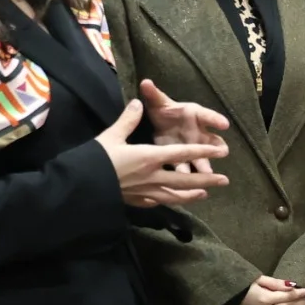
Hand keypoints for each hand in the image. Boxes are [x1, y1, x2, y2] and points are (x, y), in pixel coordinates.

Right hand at [97, 100, 228, 207]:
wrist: (79, 188)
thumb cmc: (94, 160)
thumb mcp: (111, 136)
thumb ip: (128, 119)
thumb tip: (138, 102)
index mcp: (149, 157)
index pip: (183, 153)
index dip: (203, 151)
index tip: (220, 151)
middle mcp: (152, 177)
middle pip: (186, 180)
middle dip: (207, 180)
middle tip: (225, 181)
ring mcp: (145, 192)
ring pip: (175, 195)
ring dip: (192, 195)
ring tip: (205, 194)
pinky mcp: (135, 202)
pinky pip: (157, 202)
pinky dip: (168, 201)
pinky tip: (172, 200)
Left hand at [137, 79, 229, 169]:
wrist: (160, 125)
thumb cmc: (164, 111)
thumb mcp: (158, 102)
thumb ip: (153, 94)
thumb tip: (145, 82)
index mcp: (194, 115)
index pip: (206, 115)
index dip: (215, 120)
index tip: (224, 124)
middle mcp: (198, 132)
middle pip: (210, 140)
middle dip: (216, 146)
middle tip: (223, 151)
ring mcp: (193, 147)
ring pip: (201, 157)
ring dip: (204, 165)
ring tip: (208, 174)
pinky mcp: (183, 158)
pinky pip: (187, 167)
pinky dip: (188, 176)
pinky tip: (189, 185)